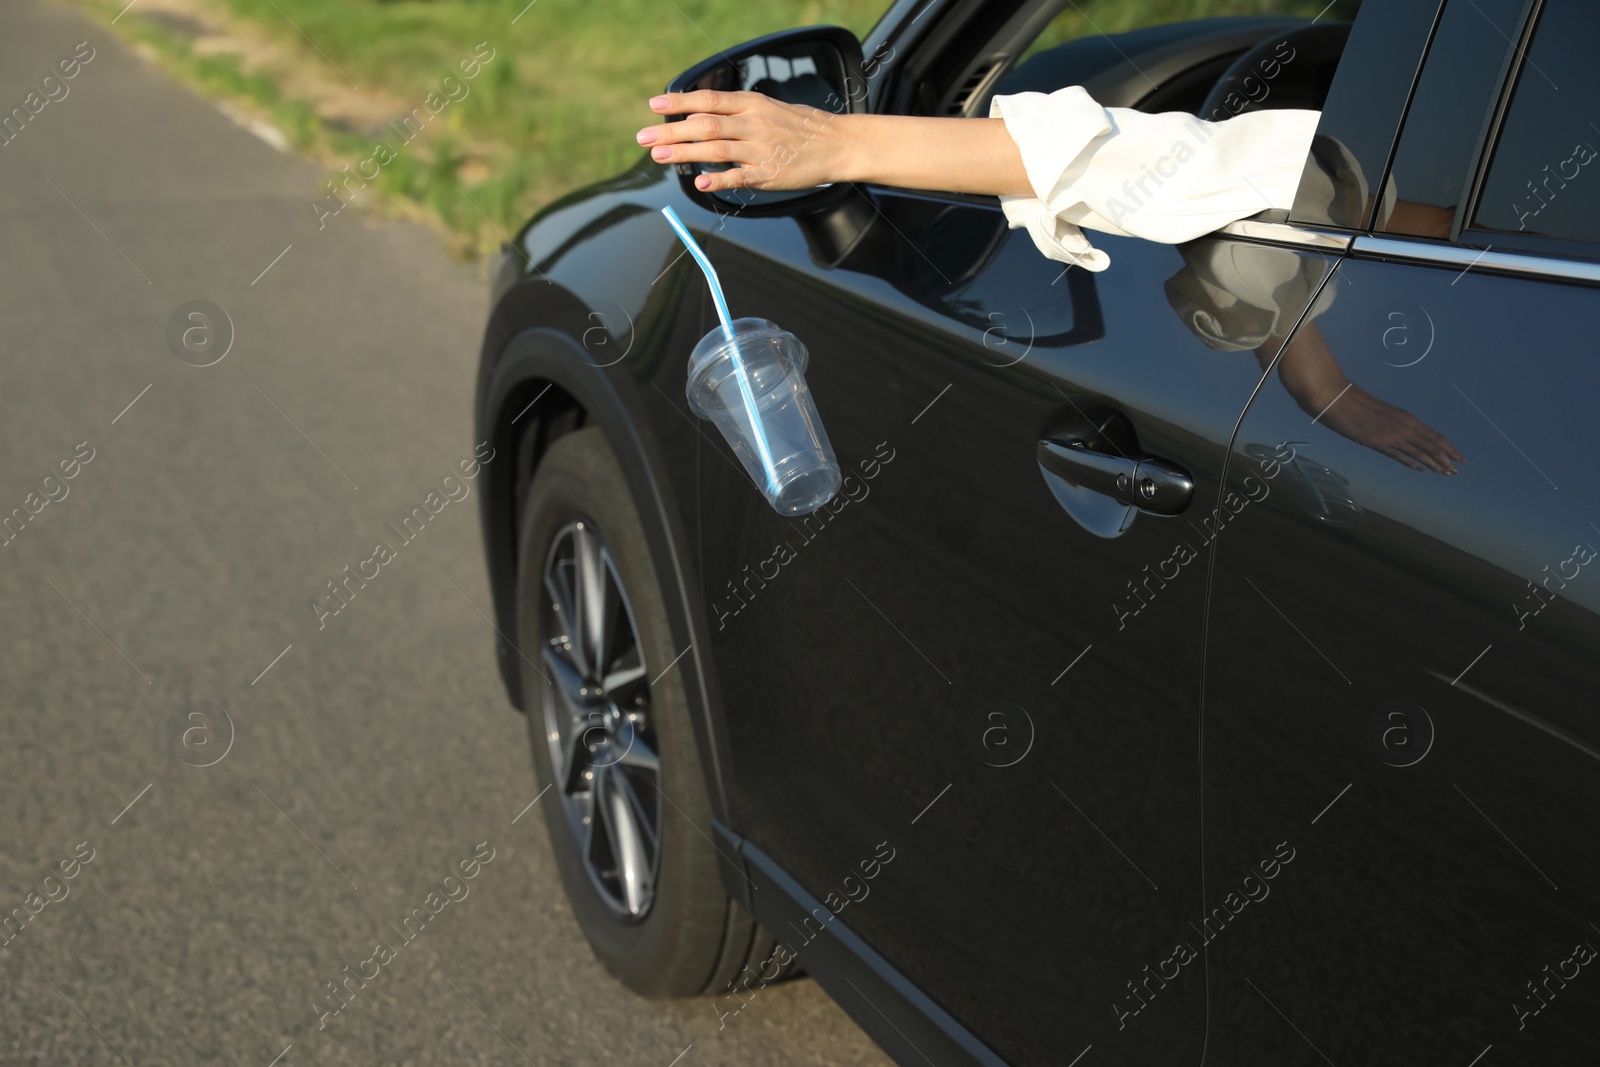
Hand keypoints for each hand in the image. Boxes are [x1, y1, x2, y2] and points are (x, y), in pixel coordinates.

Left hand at [636, 90, 851, 192]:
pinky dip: (718, 179)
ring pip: (715, 150)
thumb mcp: (768, 108)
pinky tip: (699, 182)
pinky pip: (739, 177)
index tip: (654, 106)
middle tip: (643, 137)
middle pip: (704, 125)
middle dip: (670, 131)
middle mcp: (753, 123)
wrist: (836, 144)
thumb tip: (699, 116)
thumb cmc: (800, 127)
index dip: (679, 102)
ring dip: (683, 153)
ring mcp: (760, 150)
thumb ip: (735, 113)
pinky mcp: (769, 174)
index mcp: (751, 104)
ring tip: (657, 155)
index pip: (708, 100)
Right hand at [1318, 383, 1465, 474]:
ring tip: (1447, 473)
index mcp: (1406, 418)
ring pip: (1420, 453)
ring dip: (1435, 464)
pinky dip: (1413, 464)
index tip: (1459, 456)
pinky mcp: (1378, 443)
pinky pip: (1399, 456)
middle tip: (1459, 469)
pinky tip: (1422, 470)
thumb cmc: (1356, 402)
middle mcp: (1404, 427)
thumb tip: (1398, 432)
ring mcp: (1391, 436)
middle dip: (1448, 458)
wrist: (1338, 398)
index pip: (1434, 436)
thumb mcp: (1382, 412)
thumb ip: (1392, 423)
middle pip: (1432, 445)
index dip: (1449, 448)